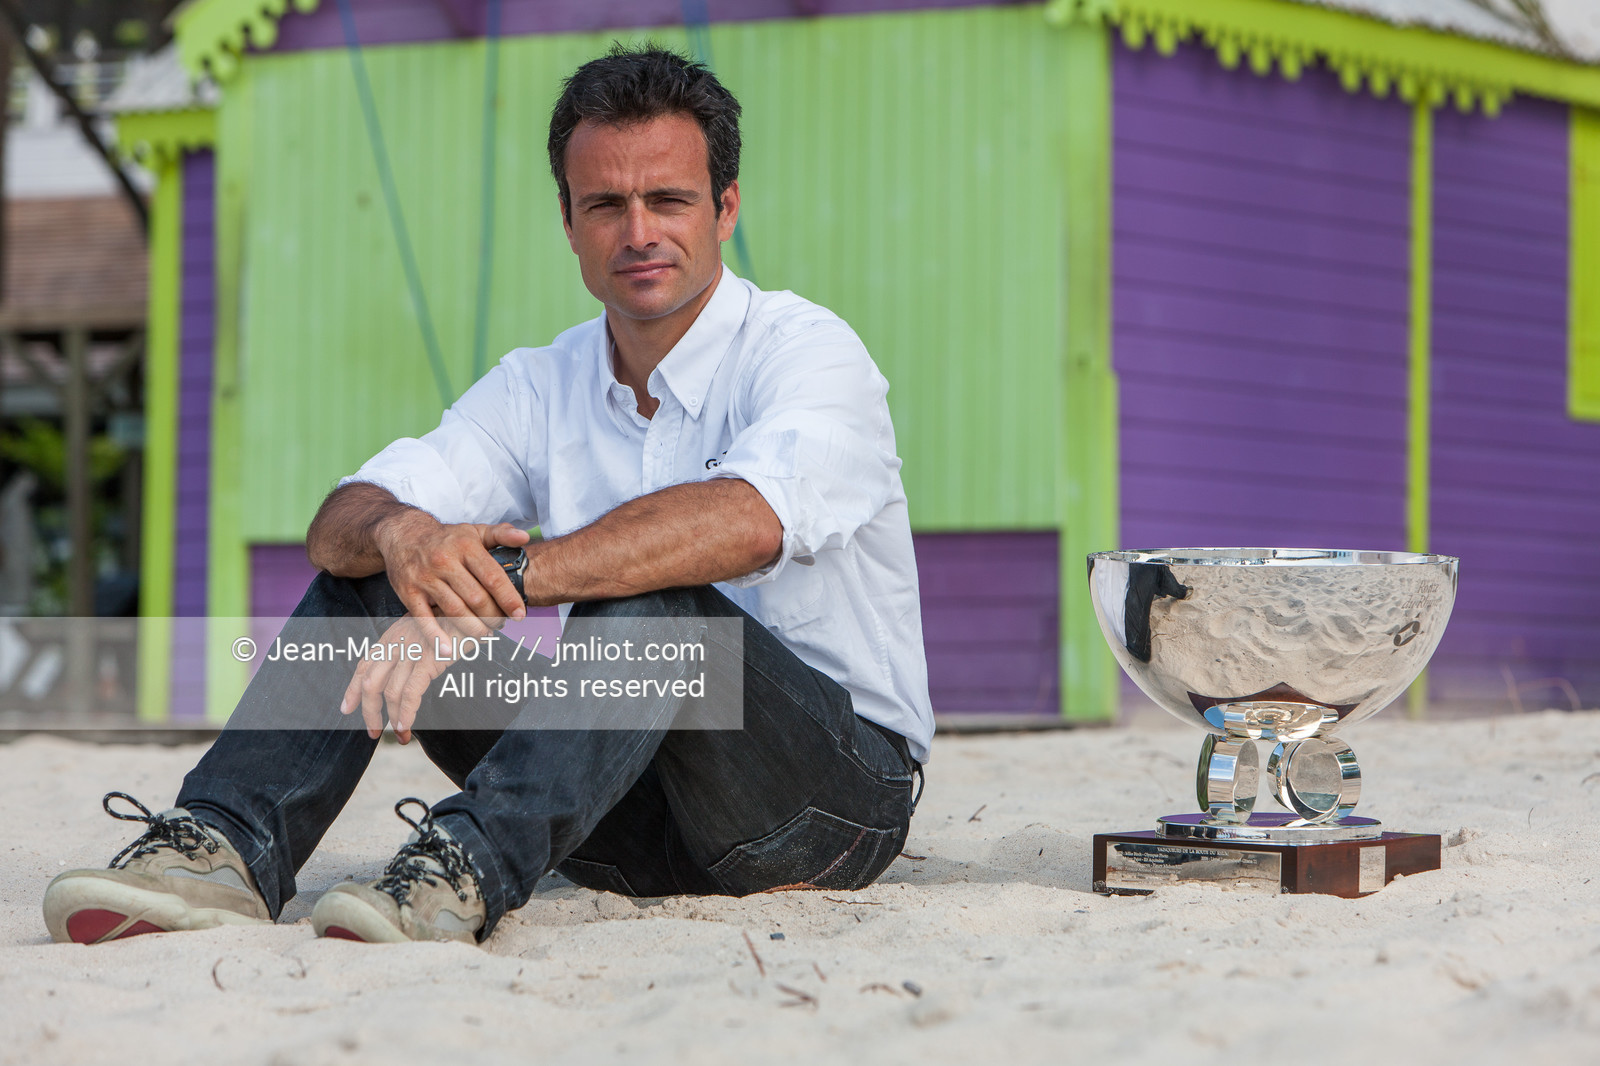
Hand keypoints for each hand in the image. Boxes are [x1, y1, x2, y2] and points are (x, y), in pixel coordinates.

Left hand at [339, 614, 466, 742]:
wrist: (474, 607)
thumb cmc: (454, 620)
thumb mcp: (424, 628)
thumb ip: (411, 645)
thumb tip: (406, 669)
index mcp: (393, 635)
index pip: (364, 665)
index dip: (352, 689)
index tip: (346, 708)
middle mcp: (397, 642)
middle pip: (370, 682)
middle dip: (369, 711)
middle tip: (373, 732)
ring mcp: (411, 651)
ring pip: (389, 692)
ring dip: (391, 719)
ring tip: (400, 736)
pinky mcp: (428, 660)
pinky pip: (410, 693)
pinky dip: (406, 713)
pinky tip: (406, 725)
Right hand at [373, 512, 529, 646]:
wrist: (403, 534)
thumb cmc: (445, 538)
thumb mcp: (474, 531)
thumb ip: (501, 534)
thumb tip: (524, 537)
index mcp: (465, 547)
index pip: (492, 577)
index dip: (509, 599)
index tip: (520, 614)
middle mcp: (444, 561)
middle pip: (476, 598)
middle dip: (493, 616)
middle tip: (501, 624)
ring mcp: (425, 578)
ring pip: (455, 611)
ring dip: (473, 628)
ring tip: (485, 633)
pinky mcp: (408, 592)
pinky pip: (424, 619)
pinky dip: (436, 636)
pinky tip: (449, 649)